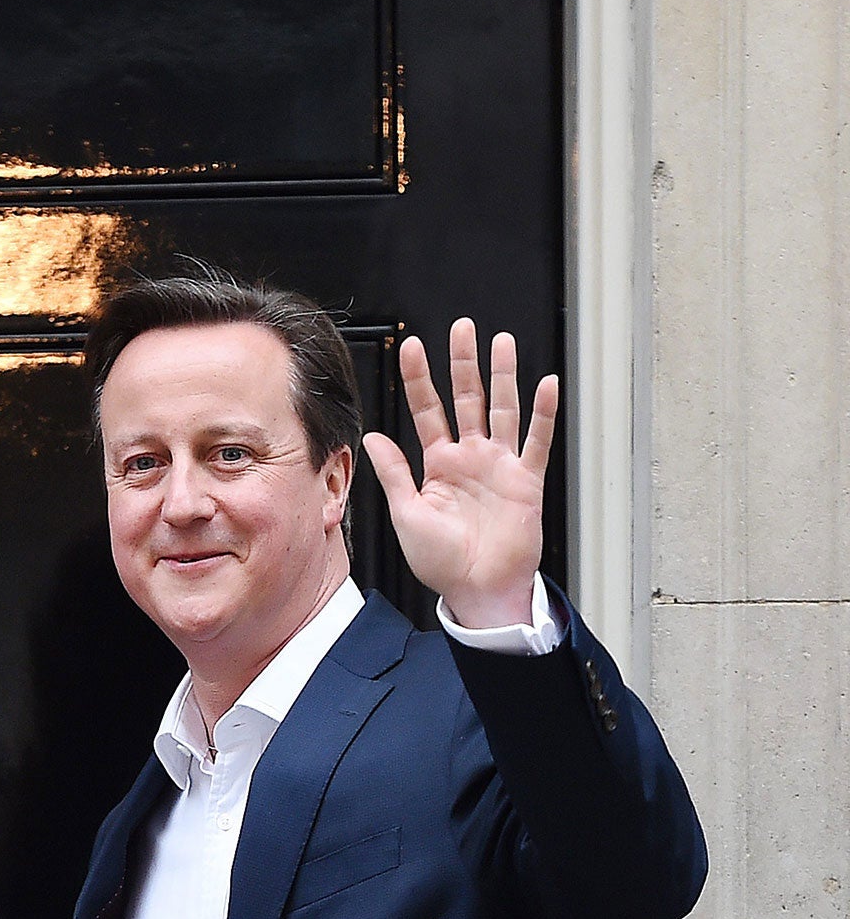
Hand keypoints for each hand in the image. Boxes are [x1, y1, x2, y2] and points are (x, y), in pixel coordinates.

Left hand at [362, 318, 558, 628]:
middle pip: (467, 399)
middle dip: (464, 363)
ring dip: (504, 376)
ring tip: (503, 343)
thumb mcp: (407, 514)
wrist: (477, 590)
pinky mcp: (526, 481)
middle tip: (463, 328)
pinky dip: (543, 414)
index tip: (413, 348)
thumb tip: (372, 438)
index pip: (427, 411)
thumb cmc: (441, 561)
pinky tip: (545, 385)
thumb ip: (394, 473)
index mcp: (438, 464)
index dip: (420, 379)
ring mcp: (500, 465)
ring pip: (503, 409)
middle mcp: (470, 458)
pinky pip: (536, 441)